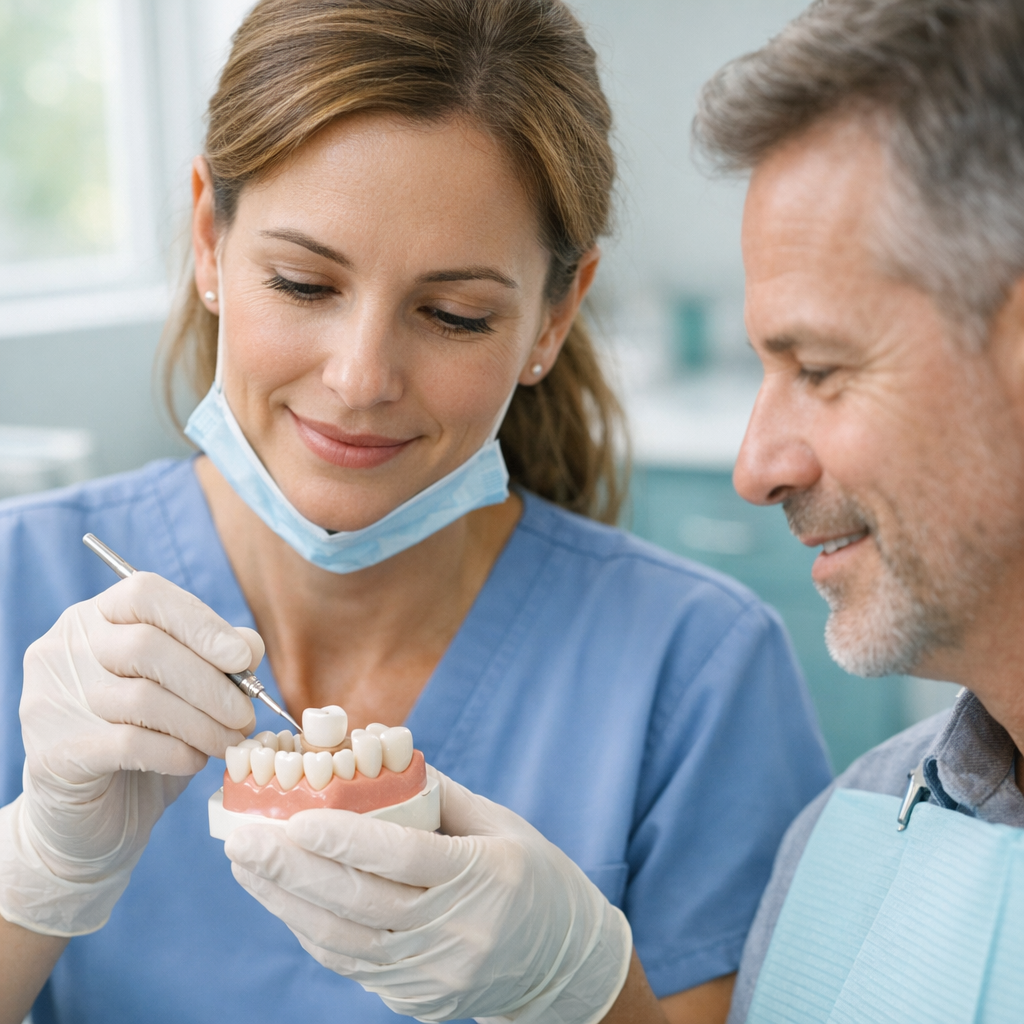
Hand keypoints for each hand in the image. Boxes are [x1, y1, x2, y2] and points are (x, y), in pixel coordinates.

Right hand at [0, 572, 260, 936]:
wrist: (95, 818)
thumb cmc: (150, 741)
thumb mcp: (188, 691)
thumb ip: (218, 658)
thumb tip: (247, 646)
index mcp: (95, 618)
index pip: (144, 594)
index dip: (200, 623)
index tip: (242, 657)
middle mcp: (63, 650)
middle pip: (146, 646)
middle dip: (210, 683)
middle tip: (245, 715)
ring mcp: (49, 699)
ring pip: (142, 697)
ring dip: (202, 722)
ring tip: (229, 742)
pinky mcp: (52, 753)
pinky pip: (129, 742)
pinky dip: (176, 751)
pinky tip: (194, 760)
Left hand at [226, 766, 632, 1022]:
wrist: (564, 961)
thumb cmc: (533, 875)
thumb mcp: (501, 823)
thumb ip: (439, 794)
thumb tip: (373, 759)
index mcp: (486, 875)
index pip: (403, 855)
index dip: (344, 837)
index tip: (294, 815)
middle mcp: (459, 931)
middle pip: (360, 901)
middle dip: (292, 868)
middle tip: (242, 838)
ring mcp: (435, 975)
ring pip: (344, 941)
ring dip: (287, 902)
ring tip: (248, 866)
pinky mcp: (418, 1000)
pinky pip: (353, 964)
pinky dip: (311, 931)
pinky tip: (283, 900)